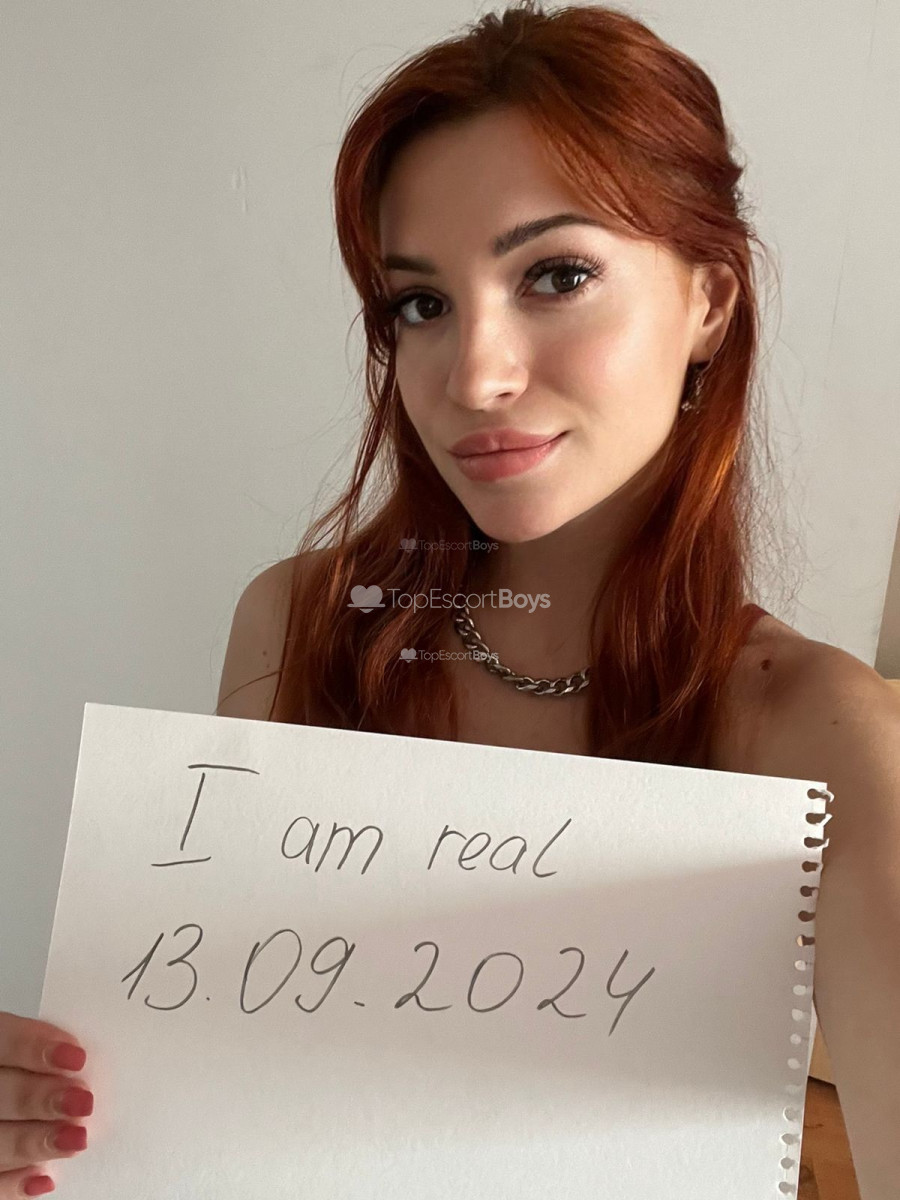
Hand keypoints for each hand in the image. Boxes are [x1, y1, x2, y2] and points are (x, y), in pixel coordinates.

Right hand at [0, 1010, 92, 1196]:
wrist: (8, 1095)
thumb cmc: (26, 1066)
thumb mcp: (24, 1044)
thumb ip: (47, 1048)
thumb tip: (84, 1057)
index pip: (5, 1041)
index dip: (36, 1049)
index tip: (76, 1058)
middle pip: (3, 1095)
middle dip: (43, 1099)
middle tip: (83, 1103)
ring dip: (37, 1142)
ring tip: (77, 1140)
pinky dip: (16, 1183)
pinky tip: (45, 1180)